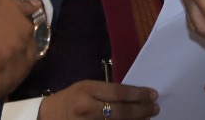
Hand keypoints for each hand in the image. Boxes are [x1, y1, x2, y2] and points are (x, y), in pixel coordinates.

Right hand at [0, 0, 37, 115]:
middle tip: (2, 93)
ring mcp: (8, 58)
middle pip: (19, 73)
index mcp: (27, 32)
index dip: (20, 68)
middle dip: (10, 85)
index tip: (13, 74)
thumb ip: (24, 8)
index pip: (28, 57)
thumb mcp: (12, 1)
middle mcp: (22, 47)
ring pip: (6, 83)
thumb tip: (36, 6)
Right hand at [41, 80, 158, 119]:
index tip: (153, 94)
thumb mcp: (87, 87)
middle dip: (142, 110)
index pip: (119, 93)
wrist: (49, 116)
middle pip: (121, 111)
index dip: (138, 94)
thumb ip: (107, 91)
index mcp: (88, 91)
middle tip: (155, 108)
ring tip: (148, 117)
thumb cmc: (71, 97)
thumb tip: (134, 96)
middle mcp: (88, 109)